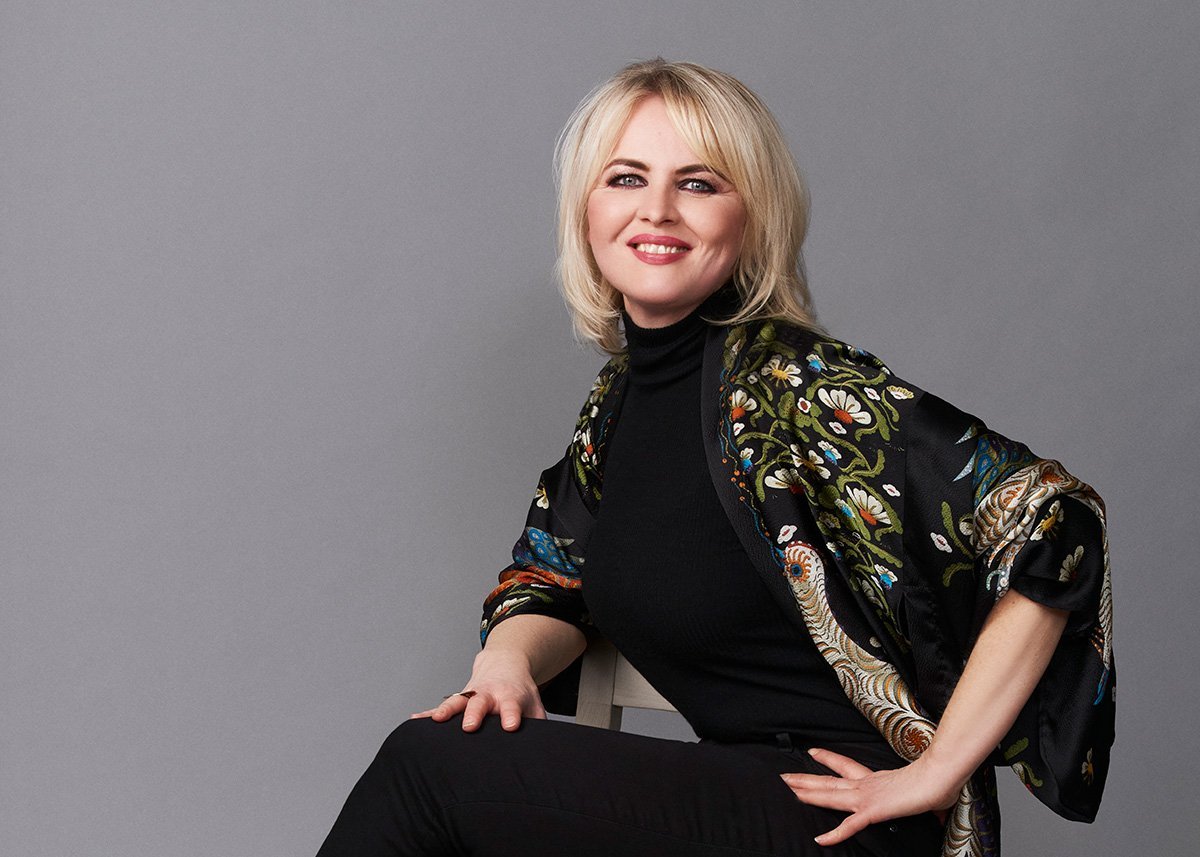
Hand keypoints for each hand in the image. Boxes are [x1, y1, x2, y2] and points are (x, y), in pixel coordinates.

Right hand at [410, 649, 545, 732]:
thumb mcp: (535, 707)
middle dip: (474, 714)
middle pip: (480, 703)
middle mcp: (488, 695)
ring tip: (437, 720)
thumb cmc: (521, 694)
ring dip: (446, 710)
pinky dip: (427, 715)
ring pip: (456, 702)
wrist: (505, 664)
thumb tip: (547, 756)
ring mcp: (470, 696)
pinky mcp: (457, 701)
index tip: (510, 726)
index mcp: (509, 697)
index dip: (511, 716)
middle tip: (470, 726)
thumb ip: (538, 728)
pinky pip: (438, 708)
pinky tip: (414, 721)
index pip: (512, 707)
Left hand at [780, 748, 960, 845]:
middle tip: (784, 776)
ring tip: (788, 792)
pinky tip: (821, 839)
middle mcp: (866, 785)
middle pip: (829, 781)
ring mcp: (867, 797)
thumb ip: (924, 802)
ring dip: (808, 795)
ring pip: (830, 796)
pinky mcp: (873, 811)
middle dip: (805, 780)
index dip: (827, 759)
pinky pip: (849, 825)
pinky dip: (835, 834)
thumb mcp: (925, 792)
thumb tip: (938, 810)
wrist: (939, 778)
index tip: (812, 752)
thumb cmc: (936, 782)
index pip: (845, 765)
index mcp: (876, 778)